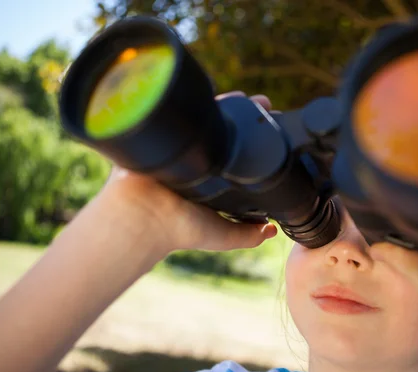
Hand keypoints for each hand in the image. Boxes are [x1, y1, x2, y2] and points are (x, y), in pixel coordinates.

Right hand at [98, 91, 277, 256]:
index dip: (255, 141)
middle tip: (263, 104)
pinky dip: (196, 100)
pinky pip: (182, 111)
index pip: (237, 155)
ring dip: (225, 104)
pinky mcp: (163, 133)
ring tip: (246, 96)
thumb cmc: (179, 229)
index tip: (273, 129)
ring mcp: (179, 146)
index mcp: (210, 181)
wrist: (144, 217)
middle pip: (224, 131)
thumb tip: (272, 230)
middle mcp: (196, 162)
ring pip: (206, 119)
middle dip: (243, 116)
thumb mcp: (223, 236)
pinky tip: (213, 89)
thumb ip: (248, 235)